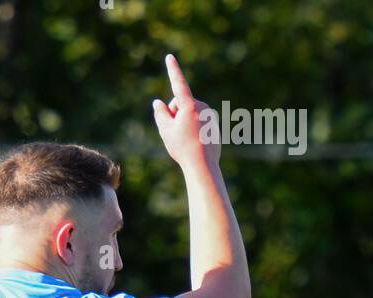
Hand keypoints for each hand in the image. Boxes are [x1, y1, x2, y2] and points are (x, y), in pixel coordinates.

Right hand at [151, 53, 216, 168]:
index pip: (178, 84)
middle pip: (181, 103)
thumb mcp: (166, 131)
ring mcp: (209, 113)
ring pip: (190, 112)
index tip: (169, 57)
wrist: (203, 164)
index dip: (173, 70)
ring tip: (185, 139)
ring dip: (183, 121)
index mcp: (189, 105)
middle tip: (174, 132)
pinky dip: (193, 127)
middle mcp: (201, 106)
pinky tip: (193, 142)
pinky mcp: (213, 122)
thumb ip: (160, 114)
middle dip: (175, 114)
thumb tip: (158, 103)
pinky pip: (198, 120)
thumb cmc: (182, 148)